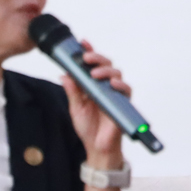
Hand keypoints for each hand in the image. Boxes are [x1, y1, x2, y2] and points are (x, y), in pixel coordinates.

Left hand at [61, 39, 128, 167]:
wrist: (96, 147)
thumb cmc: (87, 128)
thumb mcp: (75, 108)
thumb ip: (72, 91)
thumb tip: (64, 74)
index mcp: (93, 85)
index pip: (92, 65)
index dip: (90, 52)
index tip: (82, 43)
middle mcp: (105, 86)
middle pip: (106, 65)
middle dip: (97, 58)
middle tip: (87, 58)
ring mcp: (115, 93)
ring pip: (116, 74)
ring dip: (106, 71)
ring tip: (95, 74)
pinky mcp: (123, 103)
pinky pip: (126, 90)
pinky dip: (120, 85)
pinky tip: (112, 84)